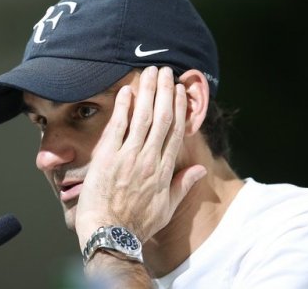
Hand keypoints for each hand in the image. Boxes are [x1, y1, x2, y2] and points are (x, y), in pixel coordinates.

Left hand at [75, 66, 206, 248]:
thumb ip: (183, 185)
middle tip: (166, 71)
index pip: (175, 131)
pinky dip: (123, 108)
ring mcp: (128, 157)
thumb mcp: (167, 208)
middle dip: (165, 92)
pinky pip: (117, 127)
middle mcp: (149, 159)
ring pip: (142, 117)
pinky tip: (127, 91)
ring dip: (147, 92)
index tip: (180, 91)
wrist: (110, 235)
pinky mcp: (107, 158)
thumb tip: (200, 169)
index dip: (179, 108)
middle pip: (161, 118)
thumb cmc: (137, 224)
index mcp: (164, 170)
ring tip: (149, 73)